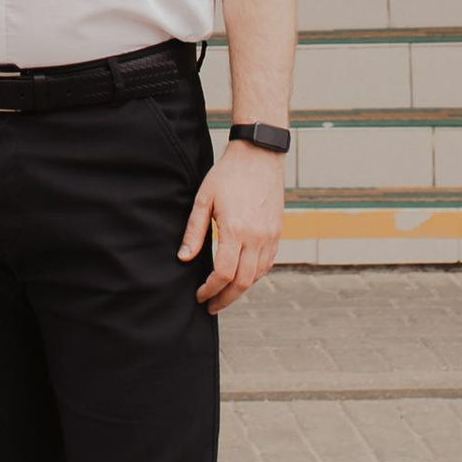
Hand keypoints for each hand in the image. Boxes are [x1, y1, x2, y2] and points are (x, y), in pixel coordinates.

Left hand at [177, 144, 282, 314]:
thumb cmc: (227, 175)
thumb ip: (194, 231)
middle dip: (225, 298)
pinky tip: (242, 276)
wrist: (259, 156)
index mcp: (235, 230)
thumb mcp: (203, 199)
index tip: (200, 295)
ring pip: (257, 276)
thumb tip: (184, 259)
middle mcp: (256, 238)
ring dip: (240, 289)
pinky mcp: (277, 233)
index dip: (210, 290)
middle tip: (211, 306)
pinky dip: (254, 276)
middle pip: (242, 282)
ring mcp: (270, 236)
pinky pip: (267, 264)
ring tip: (224, 294)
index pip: (223, 273)